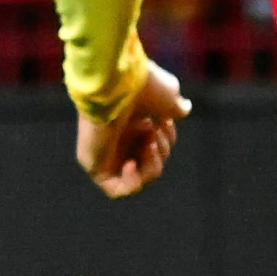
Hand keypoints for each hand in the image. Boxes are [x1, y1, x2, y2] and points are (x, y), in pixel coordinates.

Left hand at [76, 62, 190, 199]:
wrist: (113, 85)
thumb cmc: (139, 88)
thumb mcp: (167, 97)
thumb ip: (175, 108)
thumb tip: (182, 110)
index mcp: (130, 120)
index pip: (155, 143)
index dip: (168, 138)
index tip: (167, 121)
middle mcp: (116, 136)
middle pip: (149, 161)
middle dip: (162, 150)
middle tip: (155, 131)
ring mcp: (105, 151)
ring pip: (138, 177)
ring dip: (153, 165)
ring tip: (148, 143)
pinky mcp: (93, 164)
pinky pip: (115, 190)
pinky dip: (131, 183)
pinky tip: (131, 163)